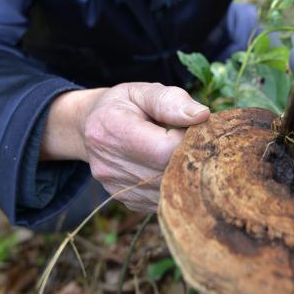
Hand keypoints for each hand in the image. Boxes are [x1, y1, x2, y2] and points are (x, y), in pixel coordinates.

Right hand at [41, 82, 209, 211]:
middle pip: (167, 173)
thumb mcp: (142, 91)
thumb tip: (201, 115)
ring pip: (168, 191)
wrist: (92, 127)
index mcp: (111, 129)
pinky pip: (163, 200)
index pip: (163, 148)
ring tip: (189, 152)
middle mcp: (109, 165)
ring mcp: (116, 188)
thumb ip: (170, 100)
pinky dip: (177, 185)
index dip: (189, 140)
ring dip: (187, 174)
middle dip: (192, 158)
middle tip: (200, 141)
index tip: (196, 127)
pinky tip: (177, 167)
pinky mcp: (127, 201)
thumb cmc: (124, 105)